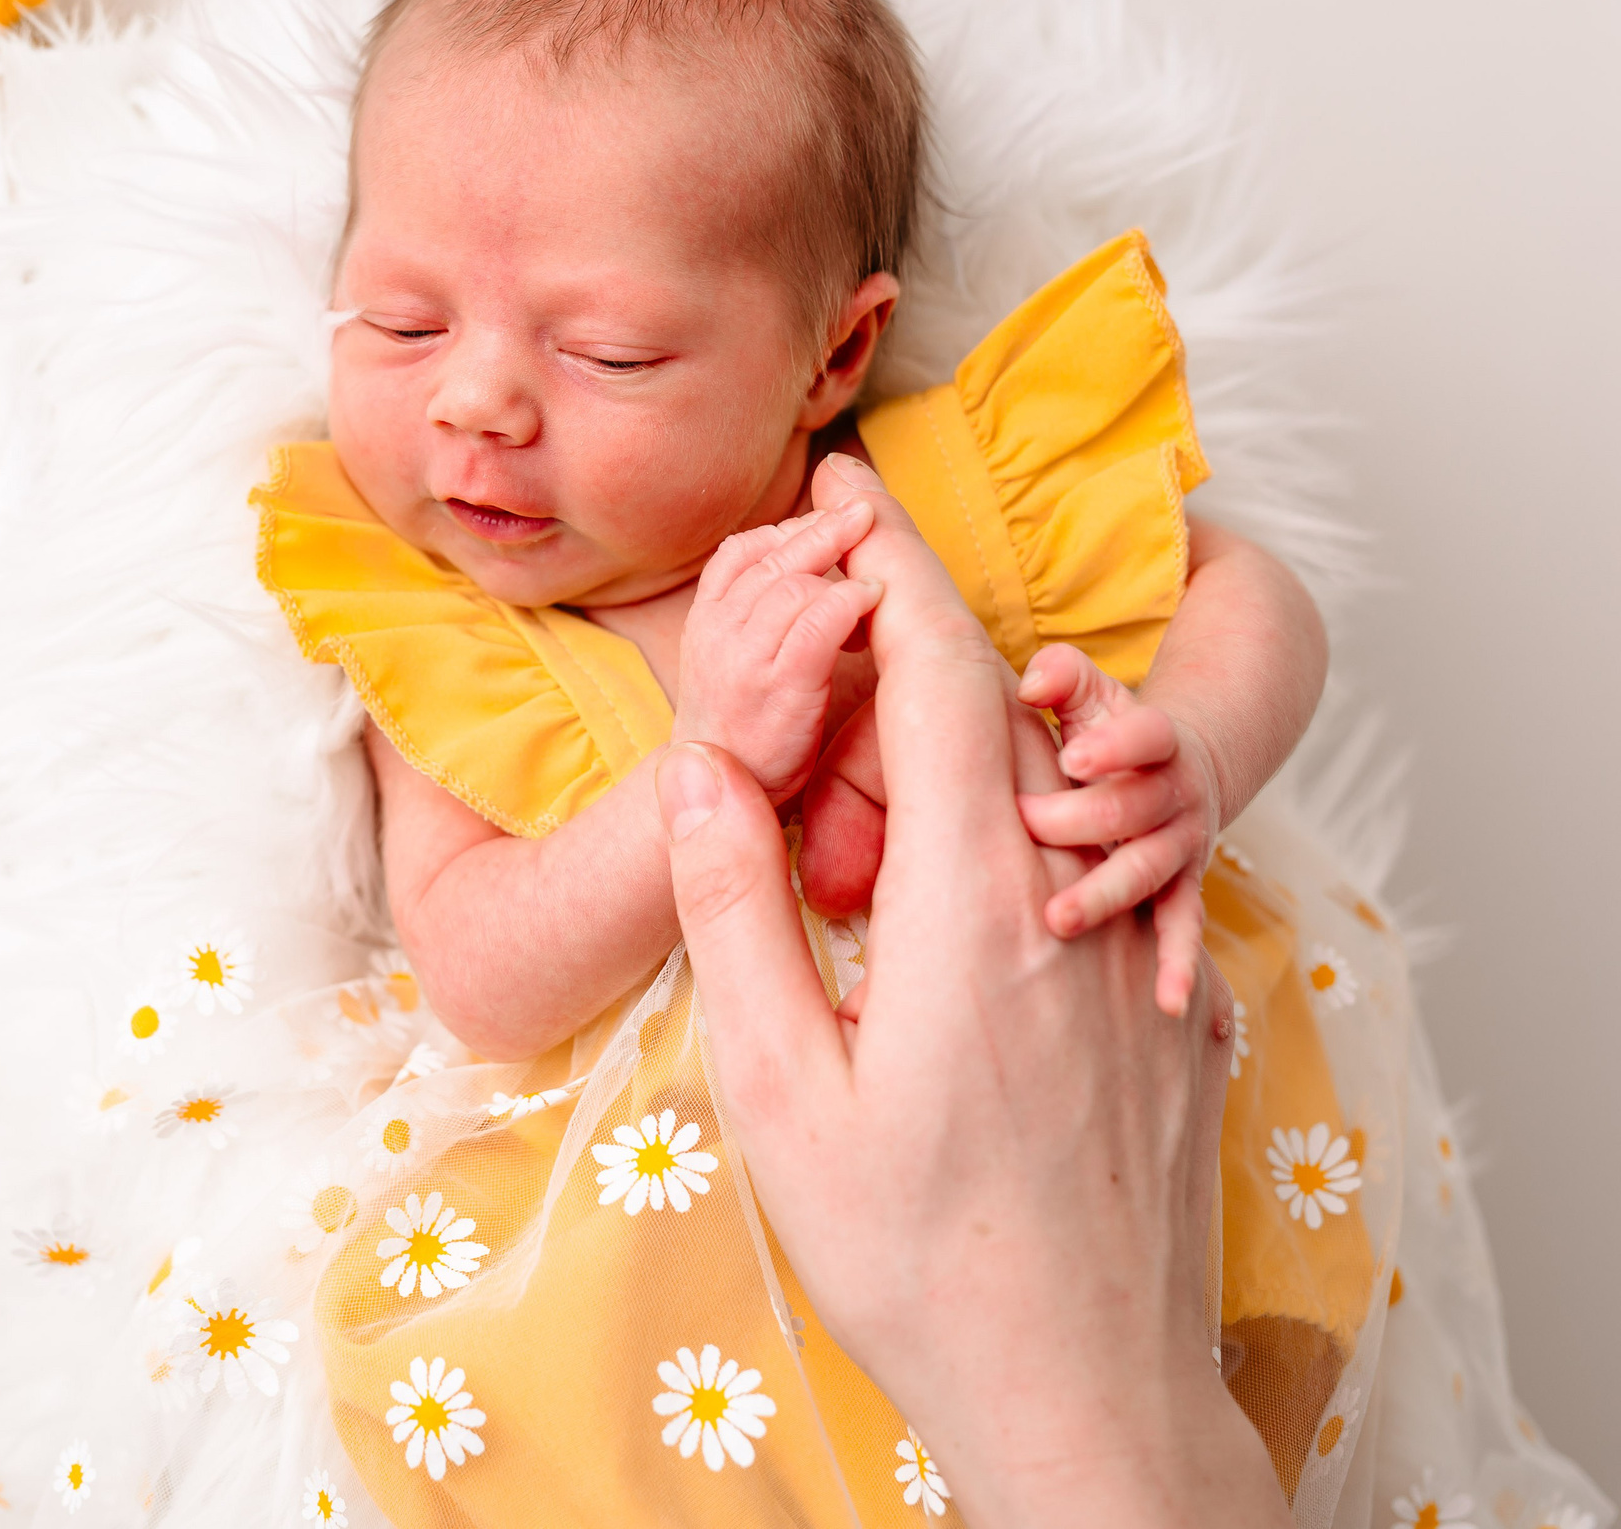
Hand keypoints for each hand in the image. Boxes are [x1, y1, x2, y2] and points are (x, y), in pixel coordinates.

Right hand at [657, 451, 1280, 1528]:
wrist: (1085, 1393)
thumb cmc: (914, 1257)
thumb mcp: (781, 1091)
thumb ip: (736, 914)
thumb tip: (706, 773)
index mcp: (974, 908)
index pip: (940, 677)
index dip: (892, 564)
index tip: (844, 486)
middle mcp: (1076, 910)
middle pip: (1011, 709)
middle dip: (922, 621)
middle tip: (837, 579)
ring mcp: (1143, 964)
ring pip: (1064, 790)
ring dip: (976, 723)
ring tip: (882, 725)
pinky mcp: (1174, 1020)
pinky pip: (1103, 873)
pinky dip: (1034, 820)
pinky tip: (971, 874)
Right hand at [672, 495, 882, 807]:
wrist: (711, 803)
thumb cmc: (742, 731)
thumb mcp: (733, 660)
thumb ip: (760, 614)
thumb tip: (814, 564)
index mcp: (707, 620)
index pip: (743, 550)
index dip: (788, 531)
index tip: (829, 528)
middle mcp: (717, 631)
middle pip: (771, 555)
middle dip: (823, 527)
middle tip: (865, 514)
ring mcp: (744, 659)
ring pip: (793, 581)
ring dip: (840, 562)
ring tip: (875, 567)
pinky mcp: (778, 690)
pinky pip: (815, 625)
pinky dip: (847, 602)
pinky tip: (871, 600)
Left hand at [1015, 643, 1222, 1016]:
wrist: (1183, 771)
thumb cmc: (1109, 733)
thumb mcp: (1091, 695)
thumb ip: (1063, 677)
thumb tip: (1030, 683)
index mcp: (1157, 741)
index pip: (1146, 736)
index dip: (1114, 747)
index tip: (1071, 759)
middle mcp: (1177, 797)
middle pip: (1133, 810)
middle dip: (1083, 821)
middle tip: (1028, 825)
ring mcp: (1182, 848)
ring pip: (1148, 873)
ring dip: (1106, 897)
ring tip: (1057, 920)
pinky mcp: (1181, 891)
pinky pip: (1182, 929)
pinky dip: (1181, 965)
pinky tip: (1172, 1004)